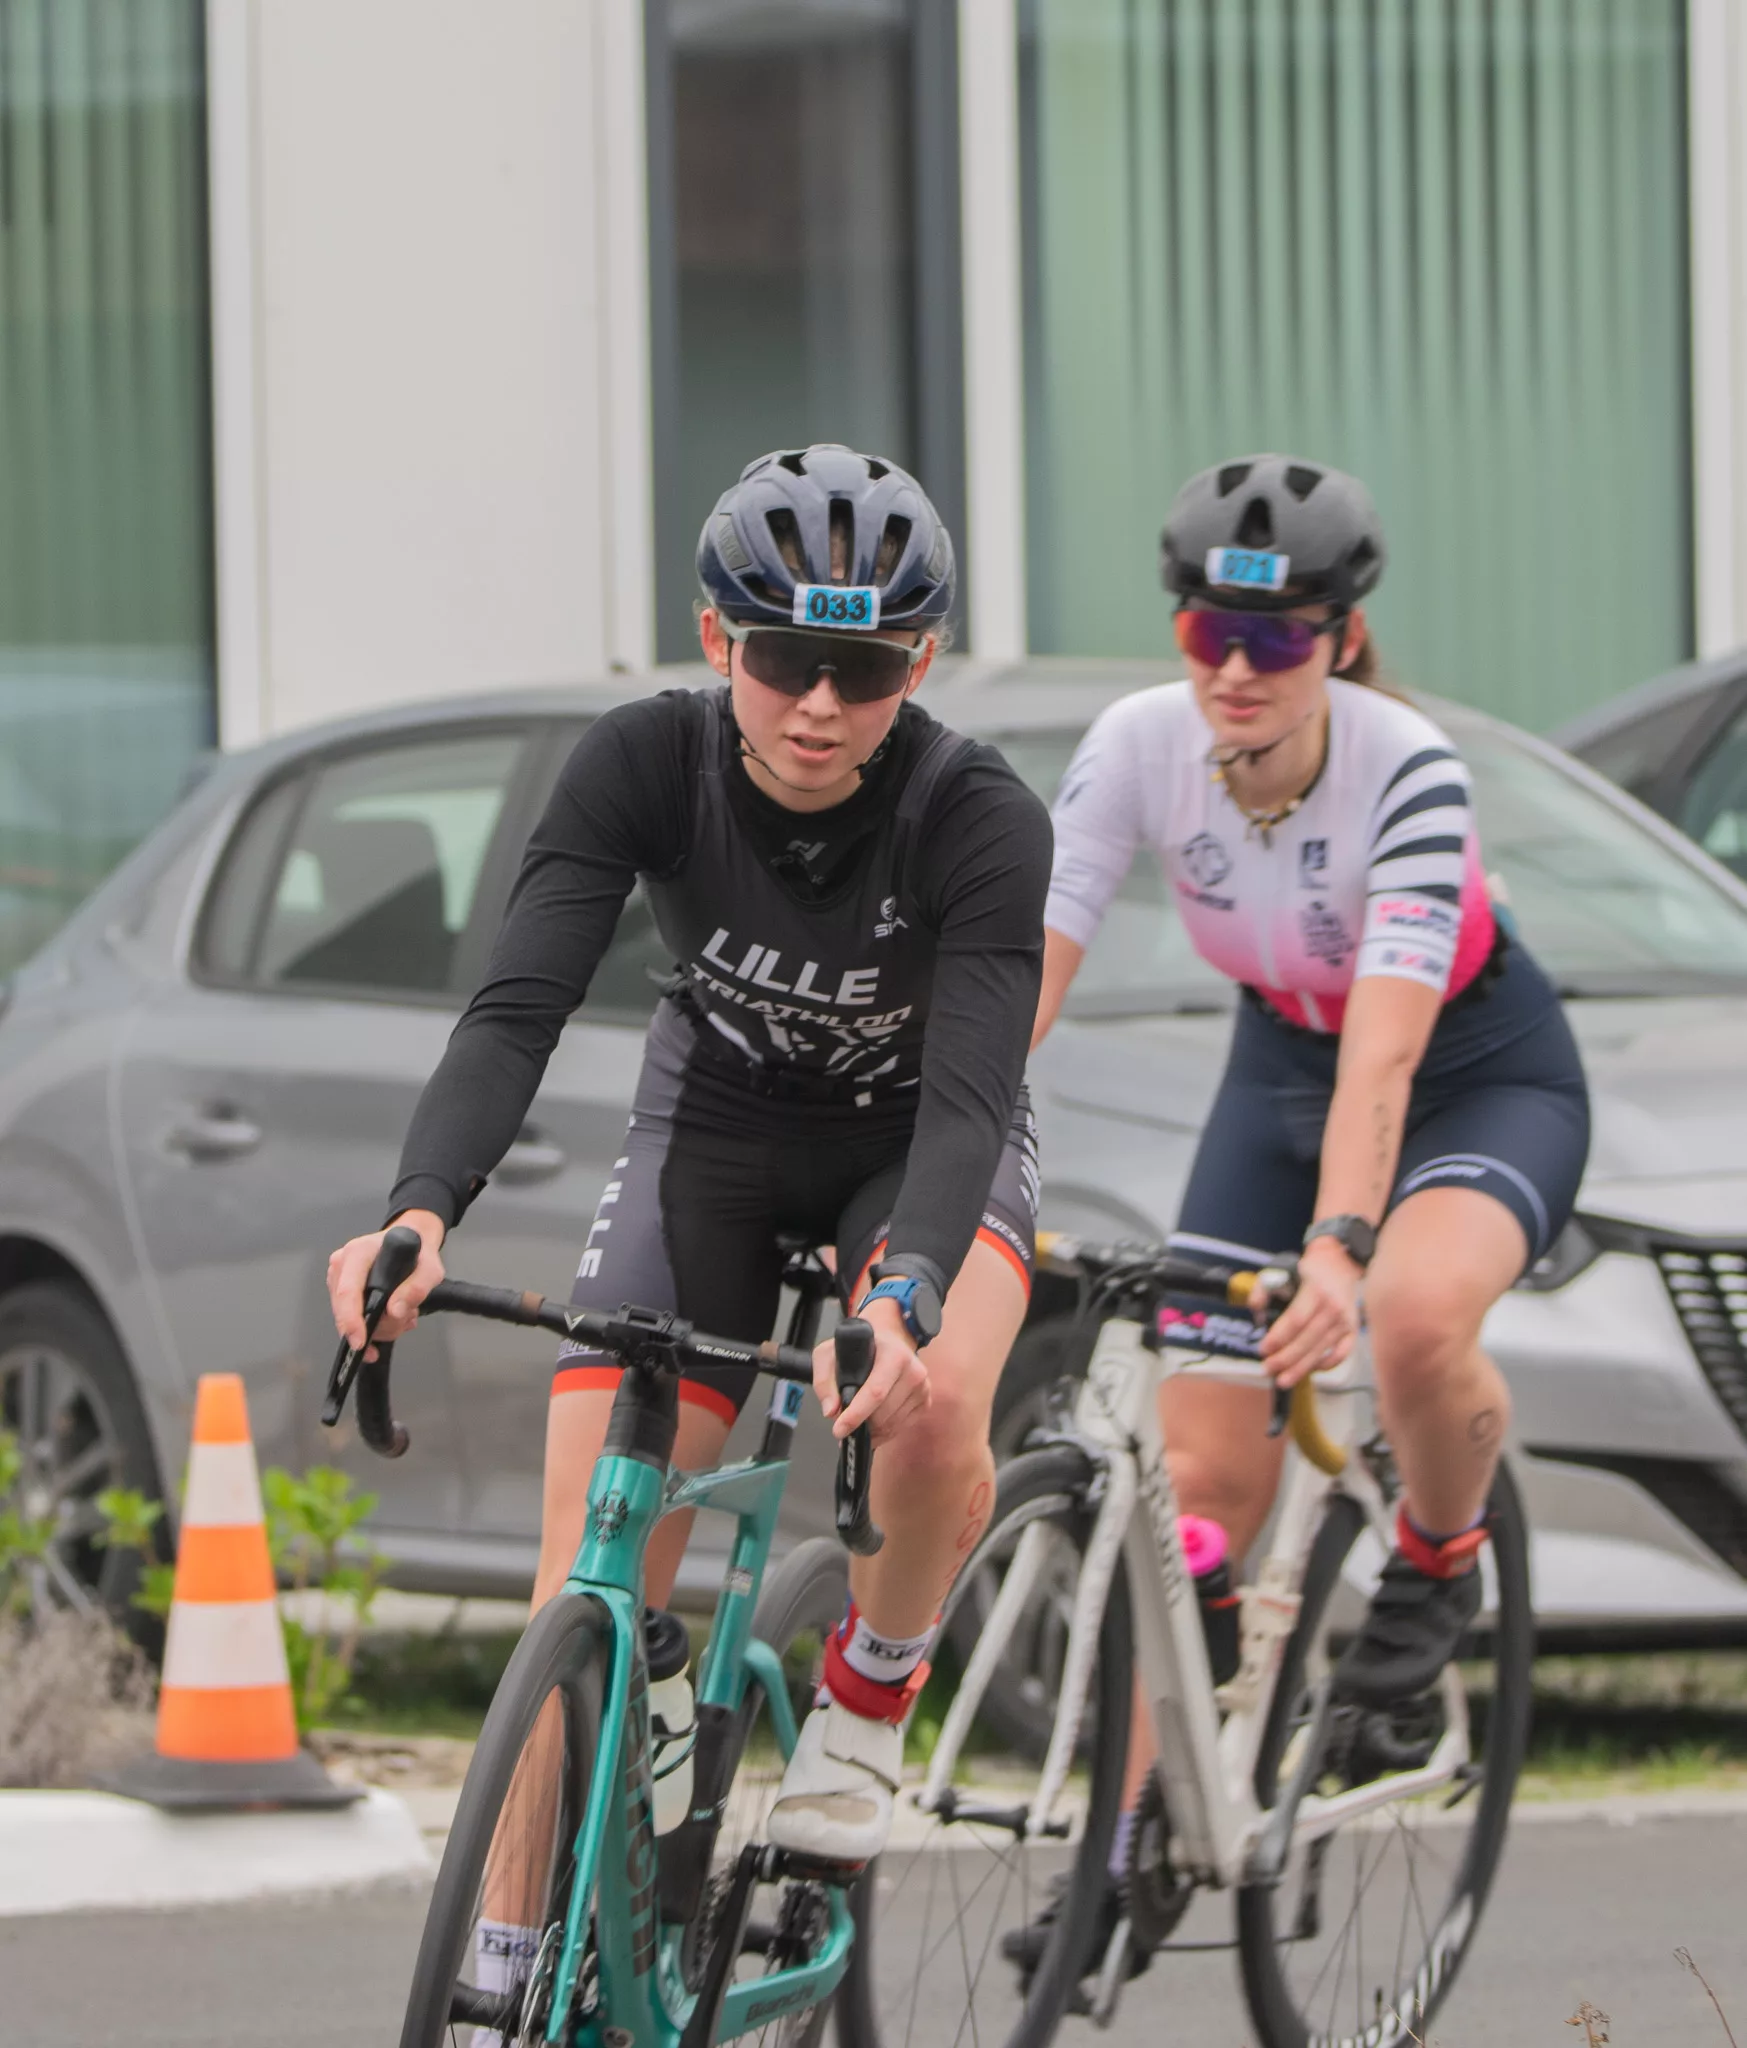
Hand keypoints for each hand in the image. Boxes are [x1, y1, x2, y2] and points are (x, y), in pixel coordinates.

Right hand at [326, 1210, 446, 1361]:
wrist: (412, 1241)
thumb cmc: (418, 1252)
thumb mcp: (430, 1269)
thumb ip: (416, 1288)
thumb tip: (394, 1311)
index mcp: (359, 1252)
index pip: (347, 1291)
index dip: (351, 1319)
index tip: (361, 1341)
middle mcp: (343, 1264)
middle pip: (347, 1311)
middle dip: (378, 1326)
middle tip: (406, 1319)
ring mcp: (339, 1279)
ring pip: (350, 1320)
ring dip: (381, 1327)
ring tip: (404, 1314)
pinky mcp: (341, 1292)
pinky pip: (352, 1320)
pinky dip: (376, 1326)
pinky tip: (395, 1319)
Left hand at [814, 1297, 931, 1445]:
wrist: (888, 1342)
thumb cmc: (858, 1349)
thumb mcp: (830, 1353)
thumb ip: (824, 1380)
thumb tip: (831, 1411)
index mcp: (894, 1355)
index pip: (875, 1392)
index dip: (856, 1415)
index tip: (838, 1430)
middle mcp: (914, 1371)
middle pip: (883, 1414)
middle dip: (860, 1424)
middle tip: (843, 1422)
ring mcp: (923, 1388)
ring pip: (891, 1425)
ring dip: (871, 1430)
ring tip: (858, 1419)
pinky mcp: (925, 1401)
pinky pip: (900, 1428)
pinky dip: (883, 1431)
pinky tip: (873, 1420)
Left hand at [1259, 1236, 1361, 1386]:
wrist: (1339, 1262)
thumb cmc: (1307, 1269)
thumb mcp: (1280, 1270)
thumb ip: (1263, 1290)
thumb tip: (1256, 1315)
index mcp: (1315, 1290)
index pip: (1296, 1319)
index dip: (1278, 1337)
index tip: (1263, 1349)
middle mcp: (1333, 1307)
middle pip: (1307, 1339)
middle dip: (1285, 1358)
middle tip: (1267, 1369)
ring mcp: (1345, 1320)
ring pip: (1322, 1350)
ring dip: (1301, 1368)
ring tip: (1283, 1380)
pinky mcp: (1352, 1329)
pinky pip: (1342, 1353)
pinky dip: (1327, 1365)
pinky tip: (1310, 1370)